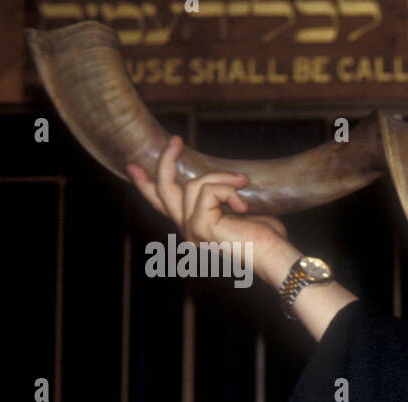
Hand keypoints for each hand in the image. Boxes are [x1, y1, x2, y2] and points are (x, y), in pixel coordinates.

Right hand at [125, 135, 289, 263]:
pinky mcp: (200, 226)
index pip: (163, 204)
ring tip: (243, 181)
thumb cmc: (264, 234)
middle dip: (166, 161)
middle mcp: (187, 229)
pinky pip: (209, 191)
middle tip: (175, 139)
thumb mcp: (238, 208)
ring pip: (194, 185)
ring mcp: (191, 229)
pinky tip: (242, 206)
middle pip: (164, 190)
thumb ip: (221, 196)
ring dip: (221, 177)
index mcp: (194, 226)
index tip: (133, 167)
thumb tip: (220, 176)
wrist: (274, 255)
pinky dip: (228, 190)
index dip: (146, 185)